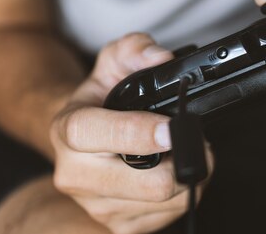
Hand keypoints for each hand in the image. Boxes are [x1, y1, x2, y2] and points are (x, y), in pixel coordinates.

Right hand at [50, 33, 213, 233]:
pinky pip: (165, 220)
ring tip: (184, 152)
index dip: (139, 133)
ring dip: (188, 176)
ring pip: (163, 203)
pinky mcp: (117, 227)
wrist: (78, 138)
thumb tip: (162, 58)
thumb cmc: (100, 99)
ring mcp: (95, 207)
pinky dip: (182, 196)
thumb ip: (136, 49)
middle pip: (146, 184)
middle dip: (184, 159)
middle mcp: (75, 175)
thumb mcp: (112, 61)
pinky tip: (174, 173)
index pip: (97, 135)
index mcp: (68, 131)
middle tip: (197, 138)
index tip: (172, 127)